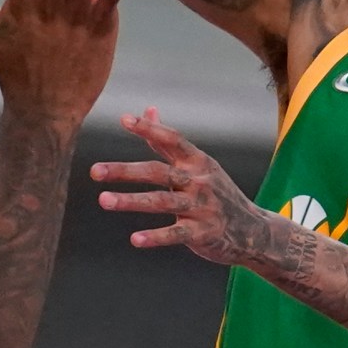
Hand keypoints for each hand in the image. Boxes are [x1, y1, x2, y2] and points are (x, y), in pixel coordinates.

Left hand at [93, 108, 285, 266]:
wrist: (253, 230)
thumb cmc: (217, 193)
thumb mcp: (198, 164)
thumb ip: (167, 141)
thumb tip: (147, 108)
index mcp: (197, 162)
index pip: (172, 139)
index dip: (150, 129)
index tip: (124, 120)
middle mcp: (200, 181)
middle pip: (158, 172)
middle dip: (125, 171)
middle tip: (94, 171)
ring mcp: (202, 207)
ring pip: (162, 201)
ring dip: (131, 201)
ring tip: (103, 200)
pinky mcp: (203, 233)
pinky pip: (176, 233)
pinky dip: (156, 237)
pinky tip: (134, 239)